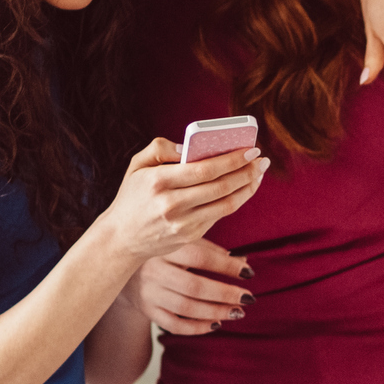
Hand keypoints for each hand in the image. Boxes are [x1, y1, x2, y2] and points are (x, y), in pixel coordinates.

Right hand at [99, 138, 267, 263]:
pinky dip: (236, 200)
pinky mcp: (191, 235)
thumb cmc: (133, 195)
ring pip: (226, 204)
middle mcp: (171, 204)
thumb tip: (190, 146)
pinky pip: (219, 215)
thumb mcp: (136, 165)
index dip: (232, 160)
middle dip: (247, 172)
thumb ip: (160, 147)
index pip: (204, 169)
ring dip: (247, 188)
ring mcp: (183, 223)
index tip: (251, 149)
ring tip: (258, 173)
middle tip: (262, 160)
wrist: (122, 238)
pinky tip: (244, 188)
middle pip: (220, 187)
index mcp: (158, 181)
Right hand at [123, 240, 251, 335]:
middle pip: (194, 286)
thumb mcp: (181, 242)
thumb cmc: (163, 250)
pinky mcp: (147, 309)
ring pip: (186, 308)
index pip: (200, 256)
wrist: (122, 265)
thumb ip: (209, 249)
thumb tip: (243, 261)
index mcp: (164, 247)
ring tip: (238, 312)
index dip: (226, 265)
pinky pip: (174, 325)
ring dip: (216, 312)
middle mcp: (153, 270)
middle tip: (249, 299)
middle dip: (225, 294)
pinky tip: (216, 324)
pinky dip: (198, 327)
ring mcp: (148, 292)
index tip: (249, 273)